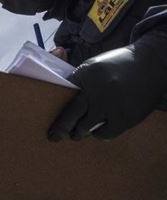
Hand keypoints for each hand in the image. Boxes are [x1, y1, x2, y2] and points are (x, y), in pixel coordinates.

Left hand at [48, 44, 166, 140]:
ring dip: (79, 133)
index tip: (46, 122)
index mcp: (85, 74)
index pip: (61, 95)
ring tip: (77, 134)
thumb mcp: (93, 65)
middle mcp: (97, 91)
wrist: (152, 63)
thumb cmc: (116, 66)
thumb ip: (75, 79)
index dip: (52, 110)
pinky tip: (97, 131)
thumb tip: (57, 91)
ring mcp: (111, 105)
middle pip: (71, 116)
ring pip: (86, 127)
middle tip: (54, 137)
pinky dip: (99, 134)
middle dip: (60, 129)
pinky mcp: (126, 117)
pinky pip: (105, 134)